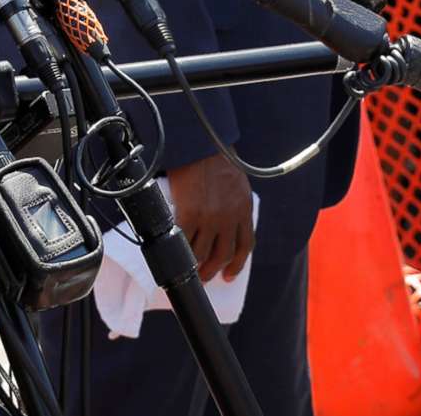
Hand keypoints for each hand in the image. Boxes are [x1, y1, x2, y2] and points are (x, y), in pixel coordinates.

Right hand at [167, 152, 254, 281]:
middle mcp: (229, 217)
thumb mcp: (237, 183)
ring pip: (203, 254)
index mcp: (243, 209)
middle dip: (213, 270)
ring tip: (189, 270)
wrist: (200, 144)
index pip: (245, 245)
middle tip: (205, 276)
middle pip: (223, 254)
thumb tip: (226, 223)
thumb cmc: (216, 157)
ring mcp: (209, 218)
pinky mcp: (189, 214)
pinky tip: (175, 253)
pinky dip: (179, 251)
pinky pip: (184, 241)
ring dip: (196, 266)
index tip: (229, 275)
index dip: (237, 265)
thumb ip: (234, 204)